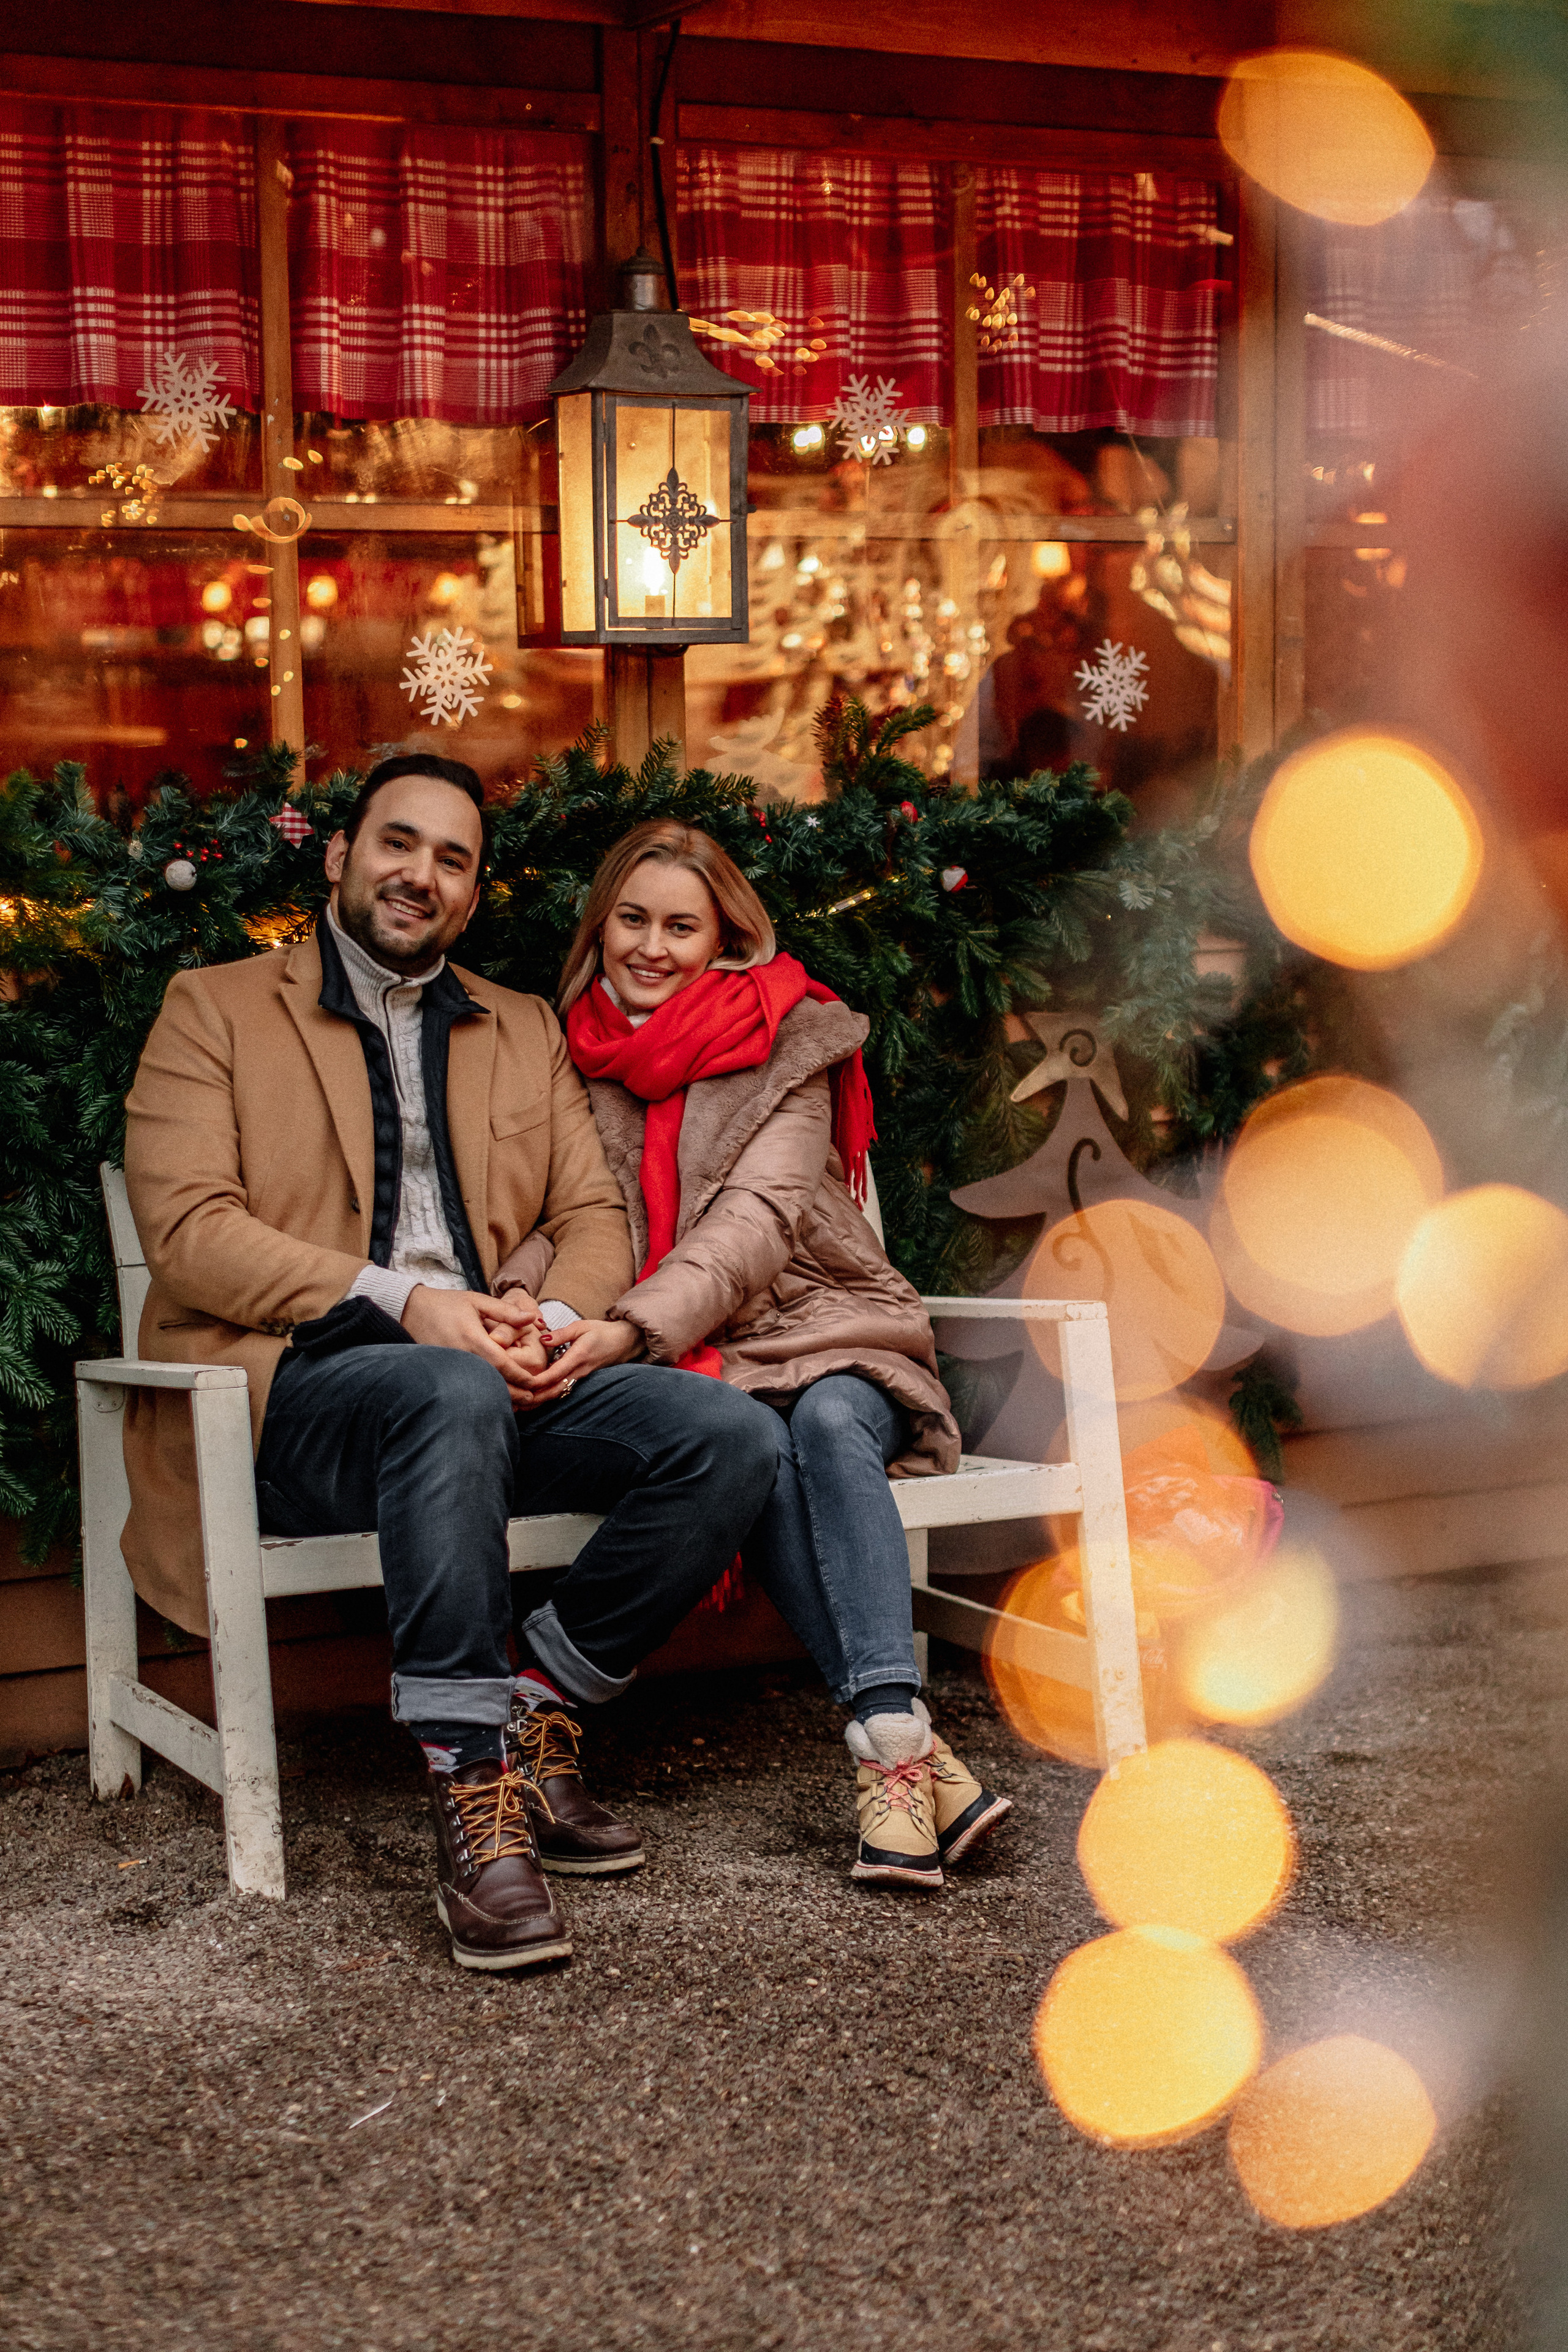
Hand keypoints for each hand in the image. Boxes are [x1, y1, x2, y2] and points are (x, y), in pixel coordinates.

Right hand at [401, 1284, 544, 1403]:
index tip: (534, 1383)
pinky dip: (481, 1392)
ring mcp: (451, 1366)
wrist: (411, 1310)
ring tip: (517, 1403)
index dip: (520, 1376)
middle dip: (513, 1393)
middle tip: (531, 1398)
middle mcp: (462, 1356)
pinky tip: (493, 1397)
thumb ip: (506, 1311)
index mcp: (473, 1338)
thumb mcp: (477, 1301)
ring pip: (479, 1386)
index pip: (502, 1364)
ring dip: (499, 1396)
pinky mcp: (442, 1371)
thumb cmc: (447, 1303)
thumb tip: (533, 1318)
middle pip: (493, 1381)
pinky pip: (466, 1384)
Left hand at [512, 1317, 641, 1409]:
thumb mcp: (581, 1326)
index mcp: (578, 1357)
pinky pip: (563, 1390)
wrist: (625, 1342)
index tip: (522, 1384)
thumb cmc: (602, 1331)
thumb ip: (561, 1334)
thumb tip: (542, 1339)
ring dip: (540, 1400)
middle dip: (535, 1398)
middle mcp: (579, 1371)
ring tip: (520, 1404)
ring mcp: (581, 1377)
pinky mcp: (580, 1379)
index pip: (555, 1373)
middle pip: (555, 1389)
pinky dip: (548, 1395)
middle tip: (516, 1402)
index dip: (539, 1381)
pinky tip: (534, 1398)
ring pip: (558, 1393)